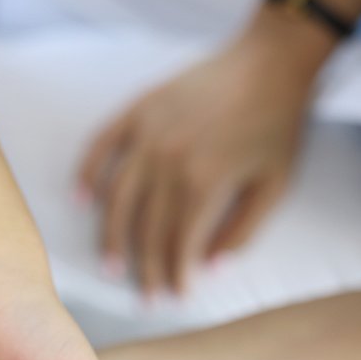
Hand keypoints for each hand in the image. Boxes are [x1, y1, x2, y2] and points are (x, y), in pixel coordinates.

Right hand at [78, 8, 329, 294]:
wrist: (271, 61)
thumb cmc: (278, 126)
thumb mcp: (274, 186)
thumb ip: (242, 232)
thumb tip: (210, 270)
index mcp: (204, 182)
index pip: (178, 244)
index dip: (175, 276)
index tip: (175, 298)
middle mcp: (168, 161)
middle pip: (146, 228)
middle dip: (145, 268)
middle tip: (145, 297)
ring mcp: (148, 134)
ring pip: (118, 198)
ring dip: (112, 237)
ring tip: (111, 267)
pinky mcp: (138, 110)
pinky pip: (101, 145)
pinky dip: (87, 174)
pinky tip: (83, 202)